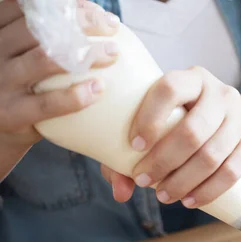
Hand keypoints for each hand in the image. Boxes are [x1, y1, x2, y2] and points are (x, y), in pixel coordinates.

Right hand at [0, 0, 119, 151]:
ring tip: (113, 52)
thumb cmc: (18, 88)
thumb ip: (41, 38)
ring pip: (44, 60)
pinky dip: (76, 95)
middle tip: (112, 25)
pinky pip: (48, 103)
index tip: (95, 9)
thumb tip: (93, 18)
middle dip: (81, 22)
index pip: (28, 8)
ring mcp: (2, 84)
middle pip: (38, 29)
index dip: (65, 6)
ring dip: (84, 53)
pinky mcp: (12, 114)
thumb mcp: (20, 56)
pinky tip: (100, 88)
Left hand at [102, 67, 240, 206]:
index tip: (134, 146)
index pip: (171, 89)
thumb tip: (120, 192)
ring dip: (184, 181)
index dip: (150, 118)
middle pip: (193, 130)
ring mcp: (240, 118)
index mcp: (192, 78)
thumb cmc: (178, 122)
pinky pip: (233, 172)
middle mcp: (221, 93)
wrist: (227, 123)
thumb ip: (126, 155)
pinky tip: (188, 200)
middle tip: (143, 180)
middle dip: (164, 161)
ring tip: (163, 196)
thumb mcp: (155, 125)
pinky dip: (208, 191)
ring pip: (212, 155)